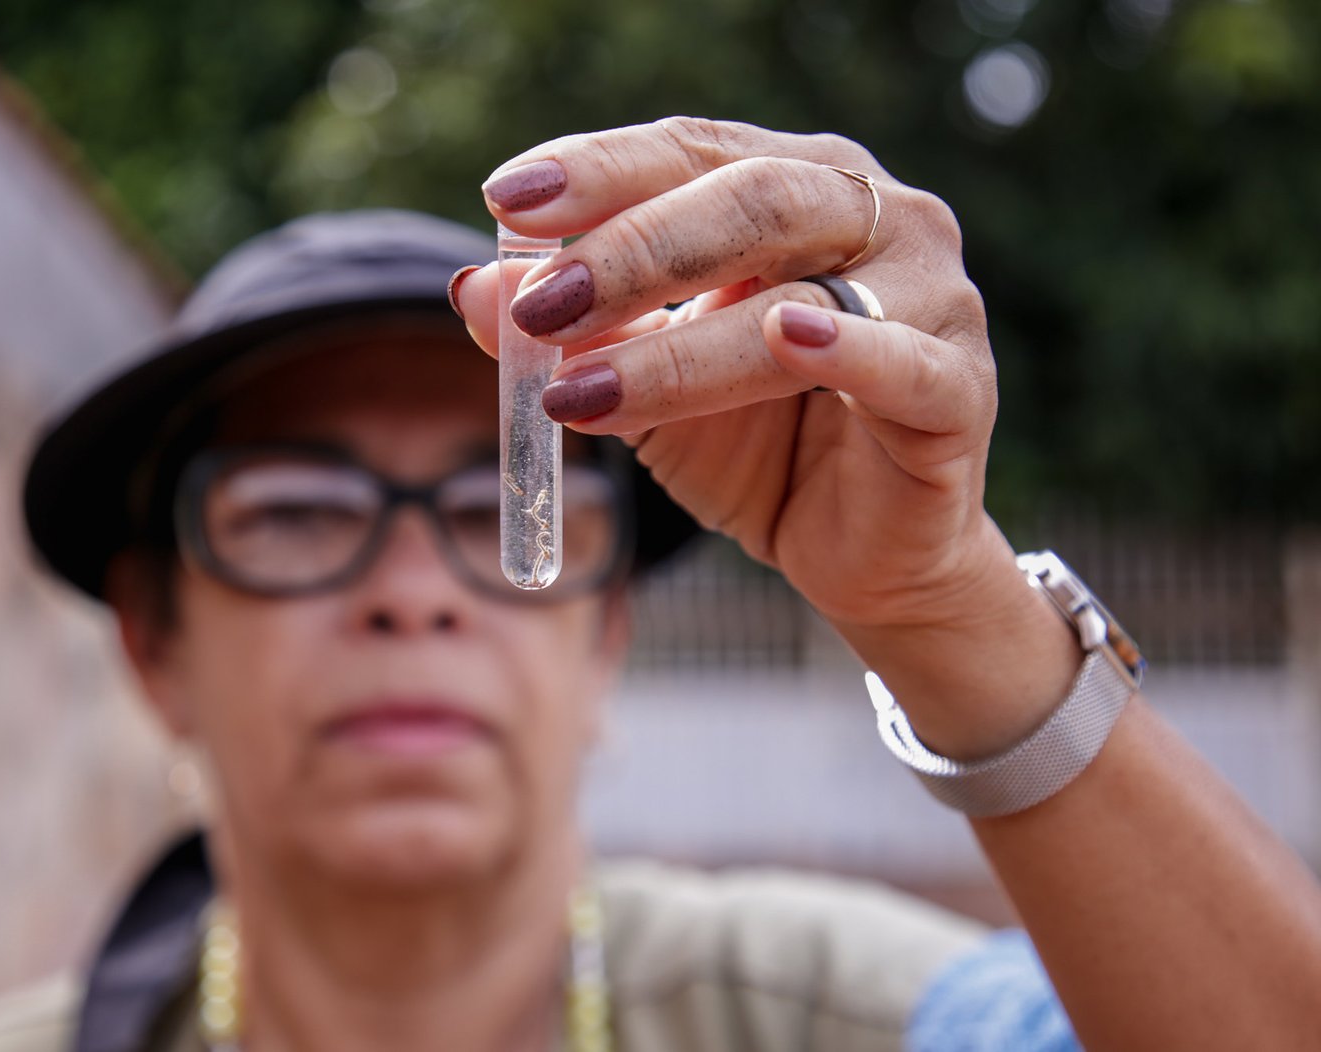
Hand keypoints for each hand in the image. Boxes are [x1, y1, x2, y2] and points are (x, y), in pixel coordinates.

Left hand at [454, 118, 1078, 755]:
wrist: (855, 551)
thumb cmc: (756, 442)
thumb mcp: (643, 384)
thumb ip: (575, 332)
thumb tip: (472, 288)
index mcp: (796, 186)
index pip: (691, 151)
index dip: (600, 171)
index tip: (505, 201)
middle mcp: (873, 217)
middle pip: (750, 201)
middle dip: (630, 251)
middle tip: (539, 308)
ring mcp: (930, 296)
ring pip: (801, 292)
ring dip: (680, 341)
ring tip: (583, 383)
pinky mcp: (959, 389)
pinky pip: (902, 363)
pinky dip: (846, 349)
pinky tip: (786, 339)